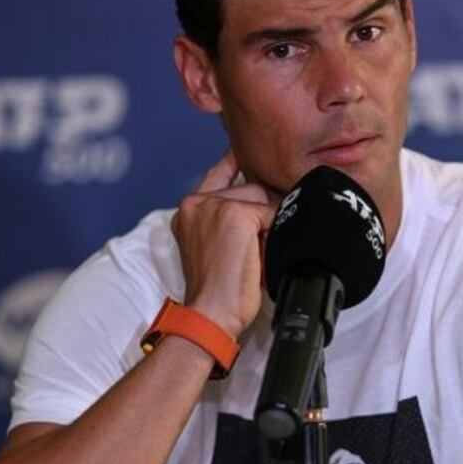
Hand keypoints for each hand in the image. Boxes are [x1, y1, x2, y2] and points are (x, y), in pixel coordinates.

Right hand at [171, 150, 276, 337]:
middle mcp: (196, 202)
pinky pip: (273, 214)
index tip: (240, 150)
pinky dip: (274, 235)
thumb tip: (269, 200)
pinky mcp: (235, 215)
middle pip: (250, 188)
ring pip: (262, 199)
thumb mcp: (217, 246)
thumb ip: (229, 218)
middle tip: (252, 249)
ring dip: (268, 225)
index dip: (234, 162)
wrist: (210, 313)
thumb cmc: (217, 289)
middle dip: (262, 212)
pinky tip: (259, 255)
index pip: (219, 174)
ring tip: (253, 256)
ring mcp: (215, 206)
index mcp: (188, 210)